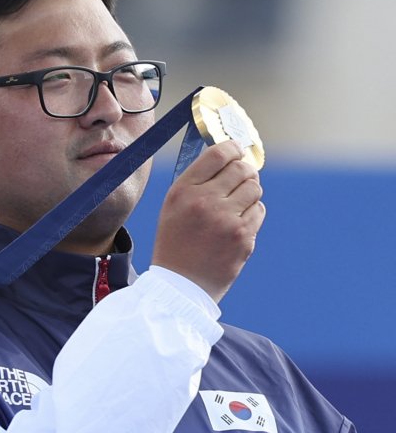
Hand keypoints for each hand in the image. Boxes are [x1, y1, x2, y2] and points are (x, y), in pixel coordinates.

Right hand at [152, 140, 265, 303]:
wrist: (180, 285)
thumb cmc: (176, 242)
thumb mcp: (173, 207)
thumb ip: (197, 181)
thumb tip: (229, 155)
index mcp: (183, 192)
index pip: (218, 154)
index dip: (233, 148)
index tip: (236, 151)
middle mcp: (205, 202)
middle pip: (242, 169)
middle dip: (244, 171)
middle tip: (241, 178)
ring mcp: (226, 220)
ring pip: (255, 189)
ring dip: (248, 193)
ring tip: (234, 206)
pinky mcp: (243, 237)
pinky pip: (259, 211)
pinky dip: (251, 214)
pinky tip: (236, 225)